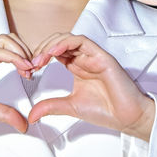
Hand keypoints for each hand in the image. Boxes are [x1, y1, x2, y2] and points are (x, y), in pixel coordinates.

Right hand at [0, 34, 33, 132]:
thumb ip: (4, 113)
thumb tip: (24, 125)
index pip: (8, 47)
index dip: (24, 56)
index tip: (32, 74)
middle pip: (9, 38)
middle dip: (26, 50)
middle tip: (34, 69)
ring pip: (3, 40)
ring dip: (22, 52)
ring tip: (29, 69)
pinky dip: (12, 57)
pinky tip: (22, 69)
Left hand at [27, 33, 155, 141]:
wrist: (126, 117)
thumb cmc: (106, 110)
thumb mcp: (70, 107)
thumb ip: (50, 106)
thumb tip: (31, 115)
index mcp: (76, 66)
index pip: (54, 52)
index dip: (40, 56)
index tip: (29, 69)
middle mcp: (84, 58)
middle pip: (58, 42)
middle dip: (42, 49)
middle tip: (32, 63)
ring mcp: (93, 56)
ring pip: (68, 38)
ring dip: (51, 45)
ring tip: (40, 57)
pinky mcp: (101, 56)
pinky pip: (82, 41)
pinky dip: (66, 43)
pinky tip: (54, 52)